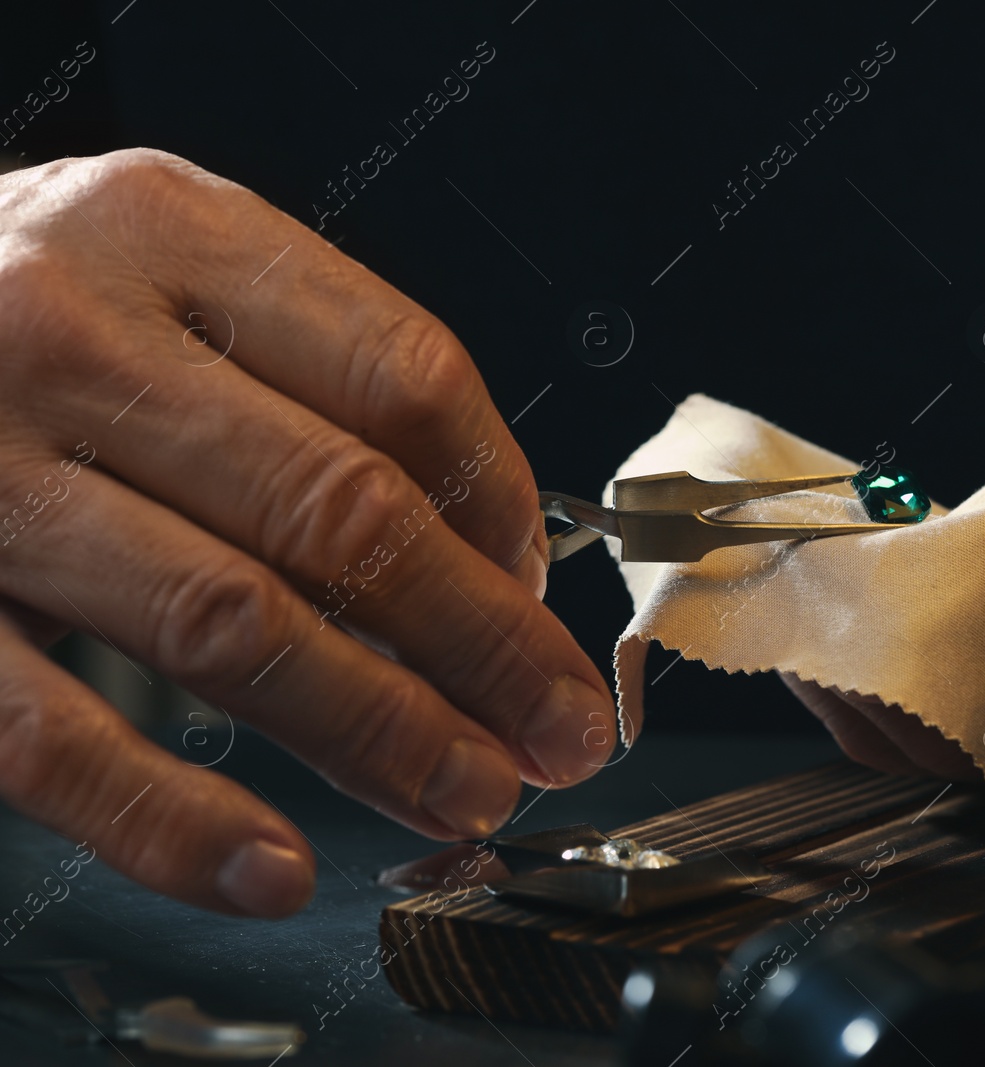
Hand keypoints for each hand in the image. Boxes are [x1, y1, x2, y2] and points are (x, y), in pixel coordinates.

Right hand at [0, 150, 614, 917]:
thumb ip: (313, 385)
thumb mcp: (161, 278)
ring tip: (468, 792)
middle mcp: (70, 331)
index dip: (504, 504)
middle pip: (342, 508)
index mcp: (168, 230)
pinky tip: (270, 870)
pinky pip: (50, 733)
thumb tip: (490, 561)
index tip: (540, 596)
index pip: (404, 376)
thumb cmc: (15, 314)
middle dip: (481, 643)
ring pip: (227, 621)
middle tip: (558, 733)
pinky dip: (172, 819)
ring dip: (378, 730)